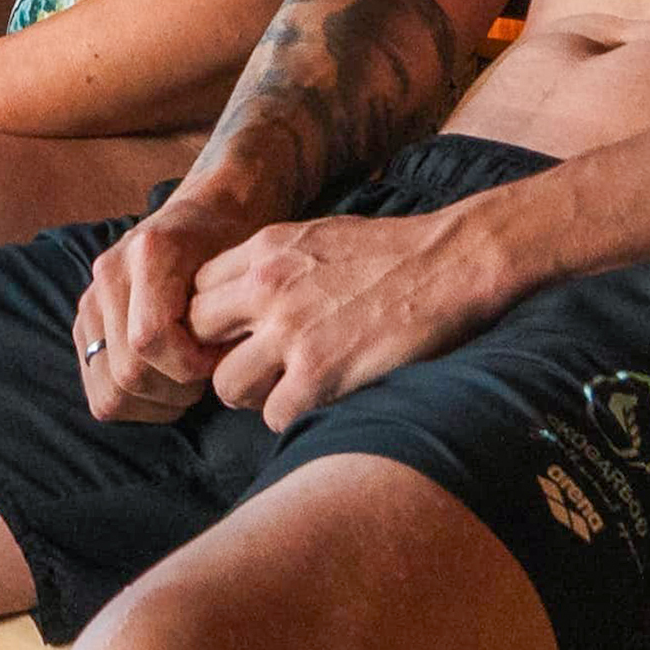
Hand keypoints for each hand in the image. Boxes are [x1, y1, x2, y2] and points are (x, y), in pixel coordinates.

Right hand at [72, 196, 258, 419]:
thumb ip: (229, 314)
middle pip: (128, 373)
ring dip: (154, 401)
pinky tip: (164, 384)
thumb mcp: (244, 265)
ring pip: (109, 391)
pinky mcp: (84, 324)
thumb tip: (219, 373)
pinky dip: (134, 403)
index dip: (189, 365)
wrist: (207, 211)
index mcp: (149, 253)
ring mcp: (90, 300)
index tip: (218, 360)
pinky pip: (98, 391)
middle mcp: (109, 274)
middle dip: (176, 390)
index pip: (150, 338)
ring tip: (185, 380)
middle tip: (205, 377)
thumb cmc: (233, 242)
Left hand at [192, 202, 537, 431]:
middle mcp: (266, 289)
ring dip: (253, 393)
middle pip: (198, 337)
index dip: (213, 320)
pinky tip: (318, 400)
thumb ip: (273, 263)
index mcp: (264, 250)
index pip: (197, 292)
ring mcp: (290, 333)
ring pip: (228, 385)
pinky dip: (292, 414)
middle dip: (221, 355)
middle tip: (256, 365)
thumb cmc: (394, 250)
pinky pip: (274, 414)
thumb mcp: (318, 235)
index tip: (237, 333)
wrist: (451, 263)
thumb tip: (243, 297)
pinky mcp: (320, 374)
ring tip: (286, 387)